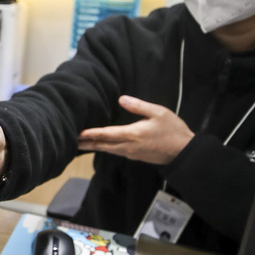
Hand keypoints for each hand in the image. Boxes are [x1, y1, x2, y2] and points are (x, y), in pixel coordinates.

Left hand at [77, 95, 193, 165]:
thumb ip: (138, 106)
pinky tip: (99, 145)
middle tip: (69, 141)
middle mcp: (128, 146)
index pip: (106, 134)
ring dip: (93, 146)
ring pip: (108, 149)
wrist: (184, 152)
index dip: (90, 134)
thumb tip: (121, 99)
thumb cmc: (173, 130)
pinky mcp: (135, 156)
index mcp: (132, 135)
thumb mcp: (158, 112)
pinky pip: (115, 151)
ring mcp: (131, 153)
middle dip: (86, 143)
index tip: (77, 133)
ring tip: (80, 143)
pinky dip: (104, 148)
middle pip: (102, 145)